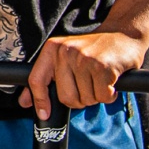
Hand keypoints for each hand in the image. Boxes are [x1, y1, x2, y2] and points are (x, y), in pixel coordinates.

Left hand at [21, 28, 148, 117]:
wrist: (123, 35)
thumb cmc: (93, 50)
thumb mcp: (65, 57)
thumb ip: (45, 78)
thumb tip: (25, 102)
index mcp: (52, 49)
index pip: (37, 80)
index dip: (39, 100)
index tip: (44, 114)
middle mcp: (65, 52)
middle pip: (66, 97)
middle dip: (79, 100)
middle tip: (88, 88)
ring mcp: (84, 59)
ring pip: (86, 99)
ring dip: (96, 96)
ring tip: (100, 81)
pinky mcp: (103, 67)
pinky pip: (103, 97)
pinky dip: (109, 95)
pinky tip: (111, 82)